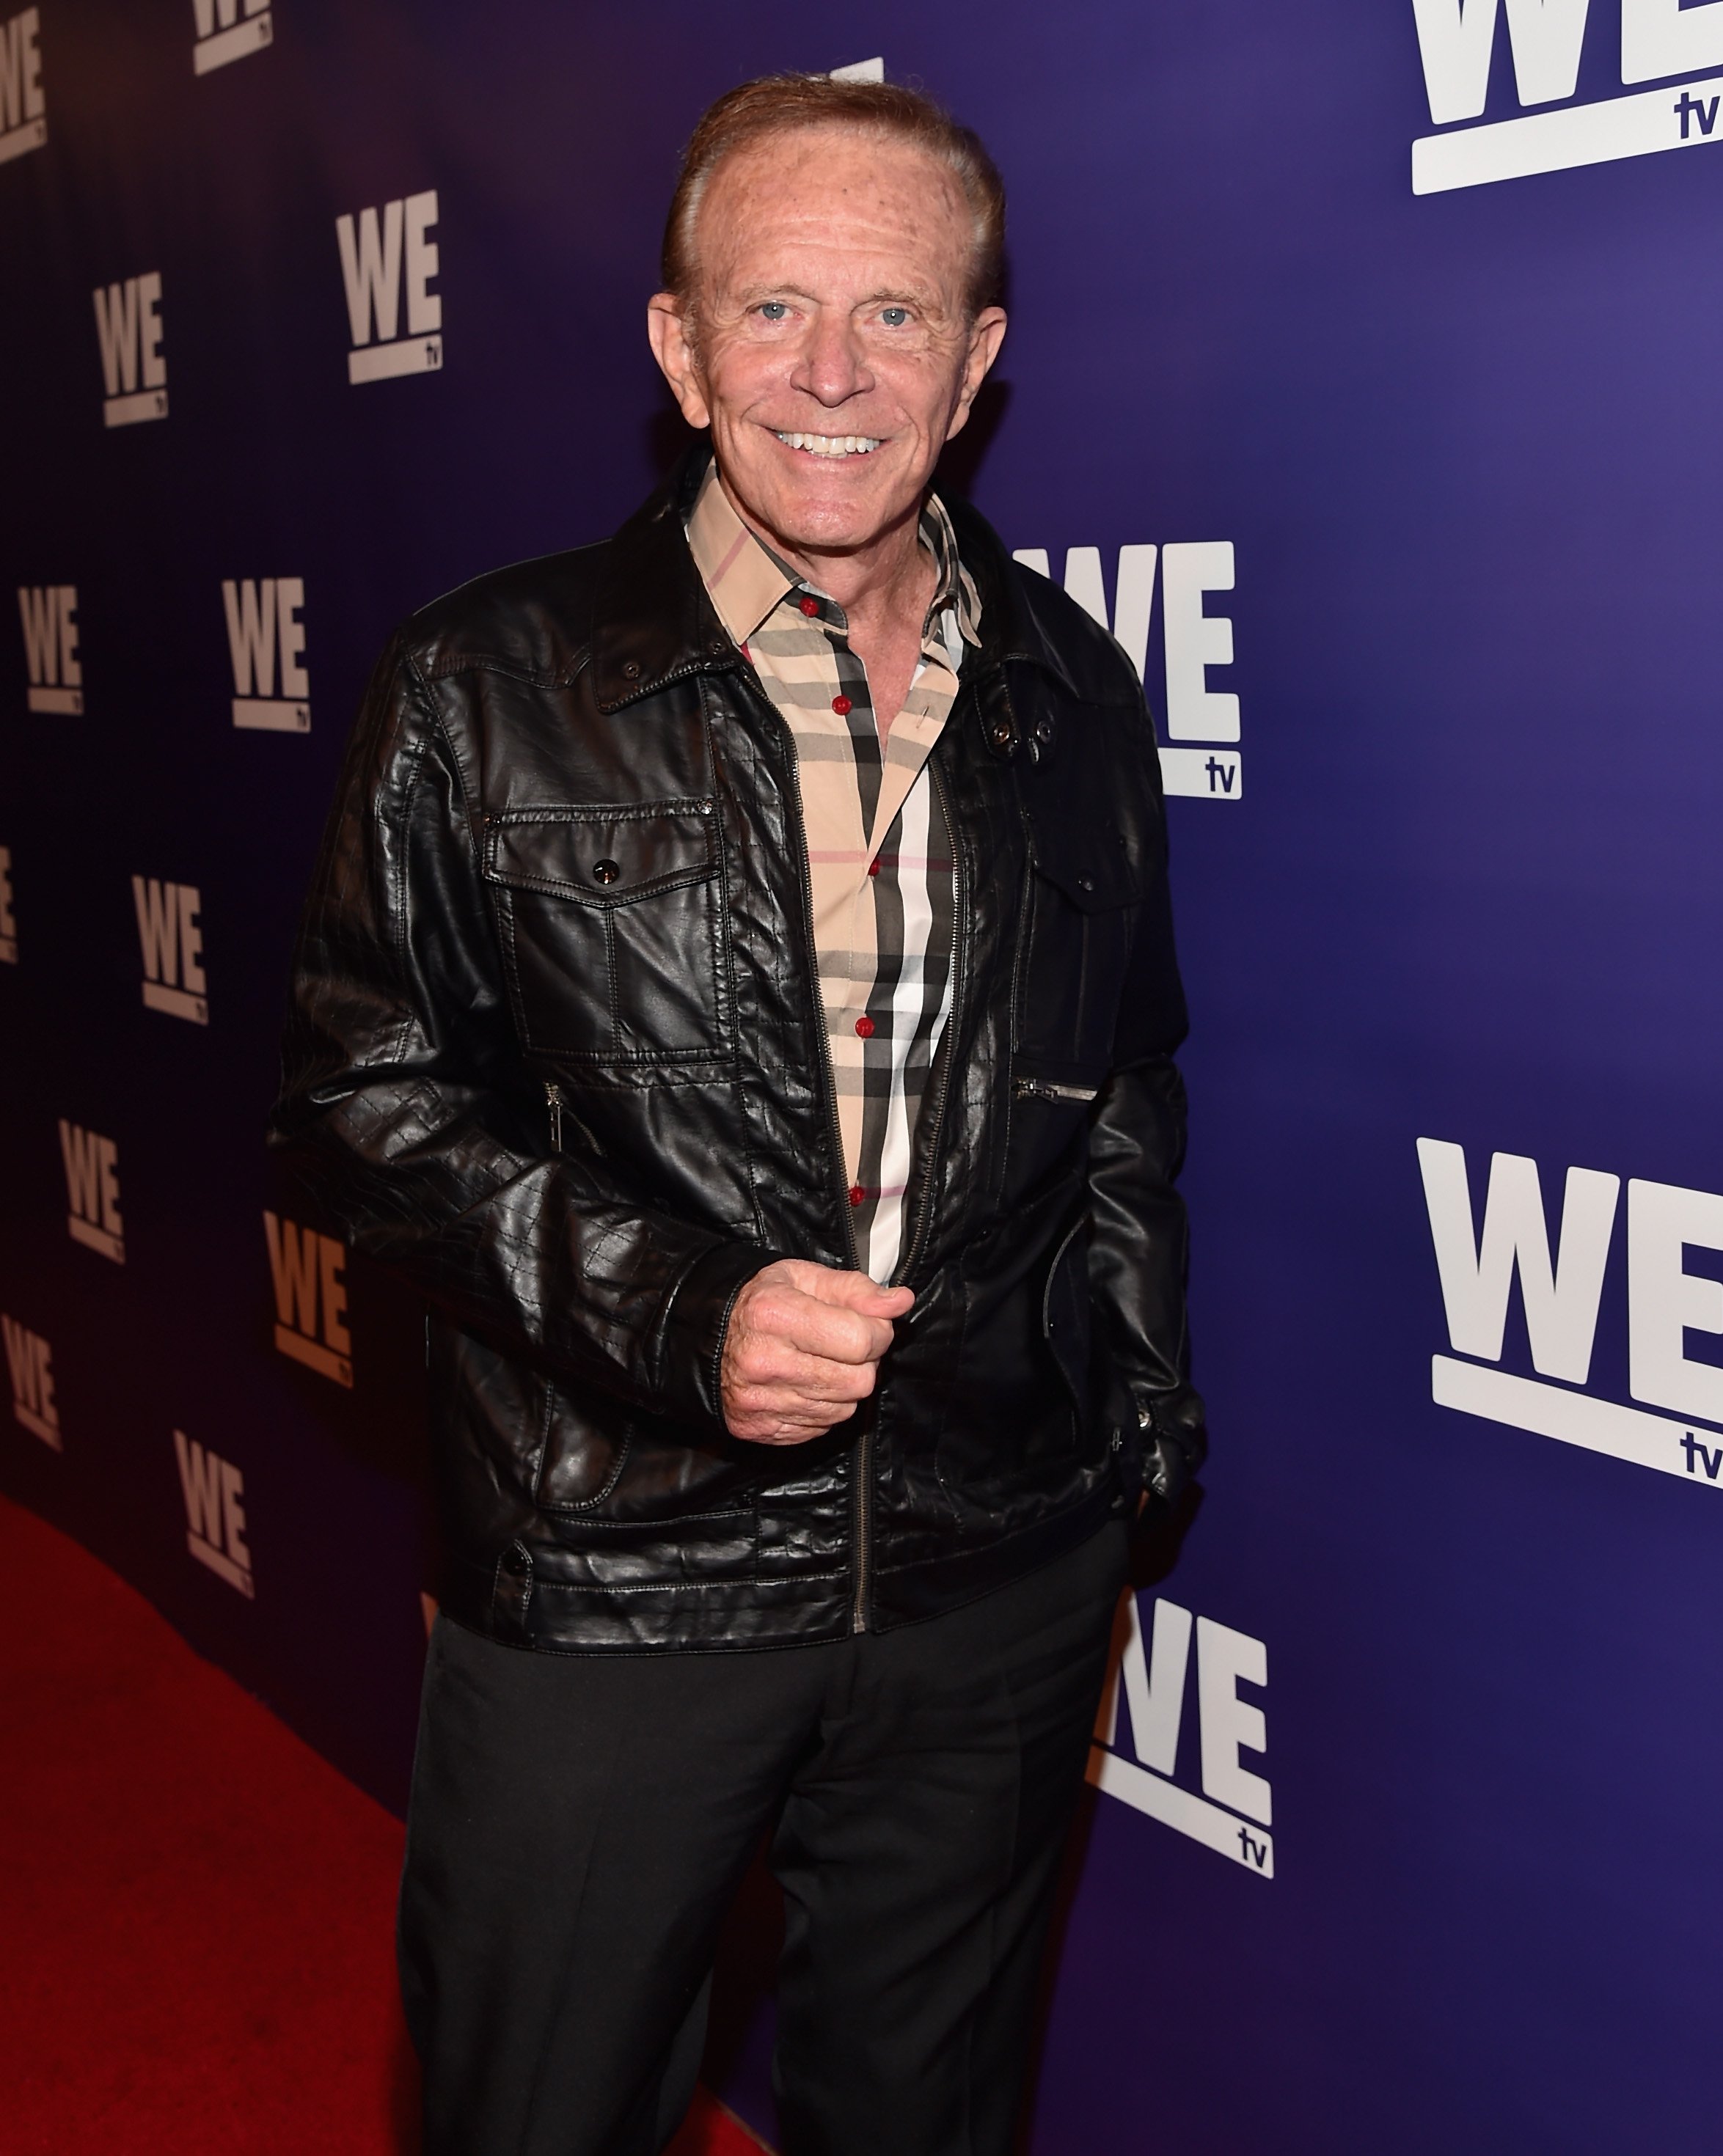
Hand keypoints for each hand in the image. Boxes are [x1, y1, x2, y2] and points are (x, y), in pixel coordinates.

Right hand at [721, 1259, 913, 1443]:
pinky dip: (823, 1407)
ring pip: (843, 1409)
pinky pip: (821, 1428)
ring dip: (844, 1387)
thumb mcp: (805, 1279)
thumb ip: (857, 1291)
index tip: (869, 1326)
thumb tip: (900, 1302)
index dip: (878, 1333)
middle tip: (844, 1346)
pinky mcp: (759, 1428)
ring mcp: (759, 1401)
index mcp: (775, 1315)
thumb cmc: (762, 1303)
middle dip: (863, 1363)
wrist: (707, 1337)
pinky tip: (805, 1385)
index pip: (860, 1340)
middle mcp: (764, 1362)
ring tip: (821, 1363)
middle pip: (858, 1381)